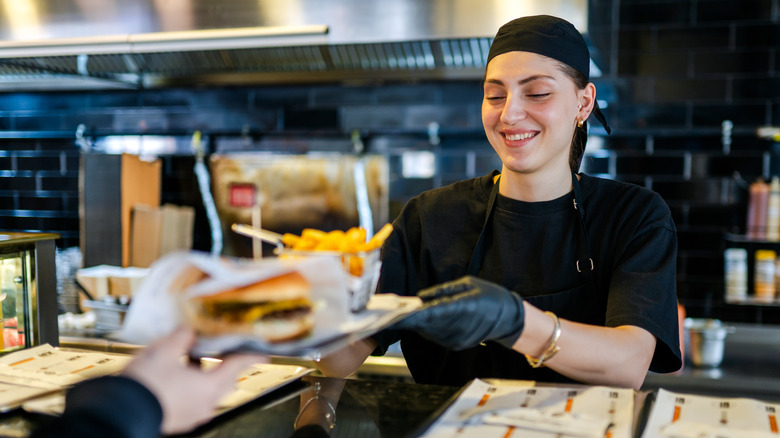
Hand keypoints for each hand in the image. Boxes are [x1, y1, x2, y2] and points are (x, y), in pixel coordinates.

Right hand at [122, 326, 266, 434]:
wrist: (119, 412)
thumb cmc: (144, 385)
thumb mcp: (164, 351)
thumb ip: (181, 337)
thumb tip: (188, 330)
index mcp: (209, 387)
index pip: (238, 366)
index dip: (251, 355)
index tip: (262, 352)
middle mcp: (205, 404)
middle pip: (226, 381)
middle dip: (227, 365)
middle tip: (224, 350)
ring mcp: (192, 415)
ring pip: (210, 393)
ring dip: (207, 375)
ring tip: (192, 359)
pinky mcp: (179, 420)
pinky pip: (195, 401)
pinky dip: (194, 387)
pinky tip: (178, 376)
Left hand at [395, 276, 524, 349]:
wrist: (509, 318)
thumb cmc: (489, 294)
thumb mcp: (468, 284)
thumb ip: (443, 291)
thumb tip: (421, 297)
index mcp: (463, 307)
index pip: (433, 312)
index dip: (414, 314)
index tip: (398, 313)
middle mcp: (459, 326)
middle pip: (427, 324)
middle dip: (410, 319)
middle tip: (391, 315)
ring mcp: (458, 339)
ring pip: (429, 332)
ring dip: (416, 324)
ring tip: (401, 316)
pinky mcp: (457, 345)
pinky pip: (436, 337)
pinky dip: (426, 329)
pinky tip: (419, 321)